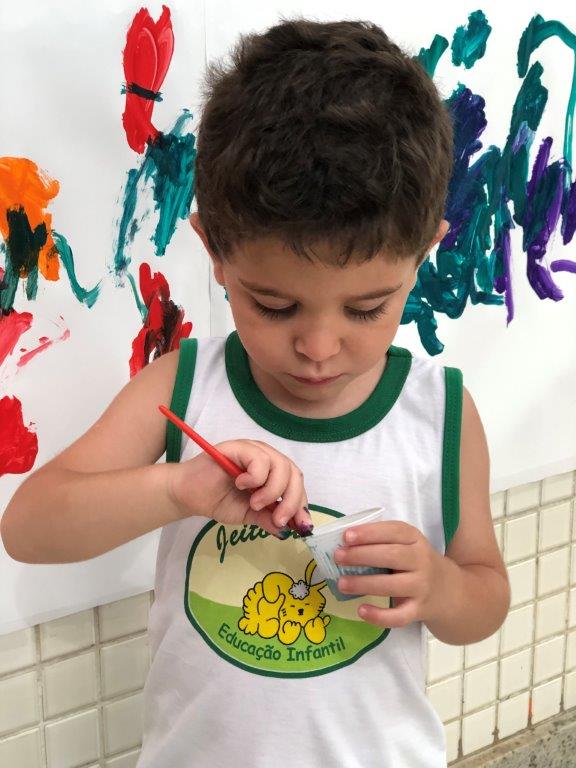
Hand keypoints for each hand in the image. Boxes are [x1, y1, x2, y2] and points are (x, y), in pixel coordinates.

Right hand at [168, 439, 311, 537]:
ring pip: (280, 466)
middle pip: (293, 474)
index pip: (296, 484)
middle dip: (291, 501)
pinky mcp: (239, 447)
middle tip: (278, 519)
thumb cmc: (218, 500)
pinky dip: (255, 477)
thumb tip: (288, 530)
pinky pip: (259, 459)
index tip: (301, 526)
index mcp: (273, 472)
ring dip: (272, 490)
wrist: (189, 495)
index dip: (301, 504)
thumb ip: (268, 519)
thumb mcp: (249, 515)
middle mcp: (267, 458)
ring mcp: (254, 450)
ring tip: (255, 503)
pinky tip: (242, 485)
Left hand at [333, 521, 445, 626]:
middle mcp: (422, 561)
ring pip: (392, 585)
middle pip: (392, 556)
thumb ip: (383, 541)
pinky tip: (361, 610)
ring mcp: (422, 587)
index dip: (370, 533)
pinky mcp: (419, 611)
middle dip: (362, 555)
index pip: (394, 531)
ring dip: (364, 583)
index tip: (346, 536)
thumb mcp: (408, 544)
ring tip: (342, 583)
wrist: (452, 591)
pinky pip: (399, 616)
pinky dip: (379, 616)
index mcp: (415, 539)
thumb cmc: (417, 562)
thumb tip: (345, 544)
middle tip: (338, 557)